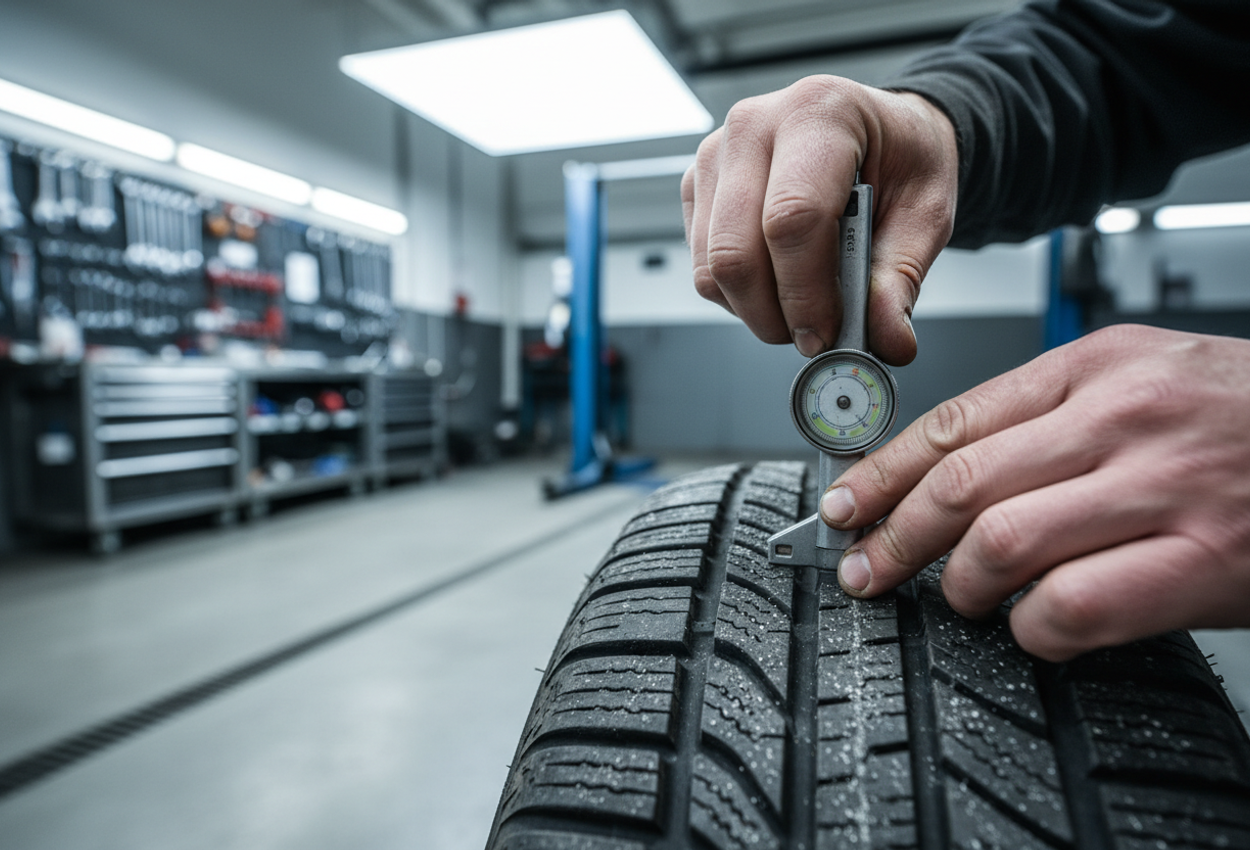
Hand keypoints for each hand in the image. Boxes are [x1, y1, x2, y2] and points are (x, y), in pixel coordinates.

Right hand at [681, 76, 957, 364]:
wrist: (876, 131)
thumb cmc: (900, 158)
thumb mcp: (927, 211)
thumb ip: (902, 276)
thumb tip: (887, 339)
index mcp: (818, 113)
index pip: (792, 217)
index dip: (806, 292)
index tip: (827, 333)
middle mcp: (754, 126)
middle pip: (737, 250)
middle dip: (775, 314)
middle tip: (814, 336)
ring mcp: (716, 155)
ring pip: (712, 267)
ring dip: (755, 310)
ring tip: (801, 307)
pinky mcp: (697, 186)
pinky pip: (701, 267)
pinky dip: (738, 295)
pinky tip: (777, 281)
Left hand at [819, 324, 1249, 659]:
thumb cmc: (1244, 417)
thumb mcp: (1144, 379)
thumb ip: (1049, 414)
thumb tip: (943, 472)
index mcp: (1096, 366)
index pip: (953, 423)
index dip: (880, 473)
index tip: (843, 507)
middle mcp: (1122, 418)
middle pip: (960, 483)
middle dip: (892, 536)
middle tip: (864, 568)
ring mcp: (1164, 490)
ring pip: (1001, 543)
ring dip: (961, 586)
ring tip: (962, 598)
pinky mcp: (1201, 562)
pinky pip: (1071, 606)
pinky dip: (1033, 628)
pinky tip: (1034, 626)